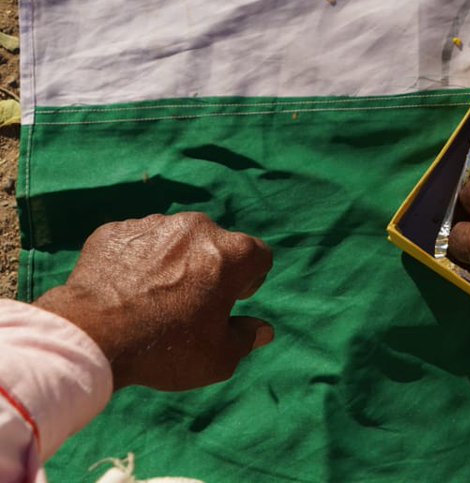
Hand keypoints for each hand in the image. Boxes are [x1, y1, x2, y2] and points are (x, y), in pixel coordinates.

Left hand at [34, 212, 273, 390]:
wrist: (92, 336)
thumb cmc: (166, 348)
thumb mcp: (219, 358)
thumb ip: (247, 338)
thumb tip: (263, 331)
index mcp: (233, 253)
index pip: (259, 256)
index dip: (249, 281)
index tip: (230, 301)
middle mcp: (198, 228)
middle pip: (215, 244)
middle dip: (209, 268)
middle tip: (188, 304)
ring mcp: (153, 225)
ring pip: (174, 242)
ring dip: (172, 262)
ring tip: (151, 299)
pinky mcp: (115, 231)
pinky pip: (135, 244)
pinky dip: (135, 262)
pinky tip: (123, 291)